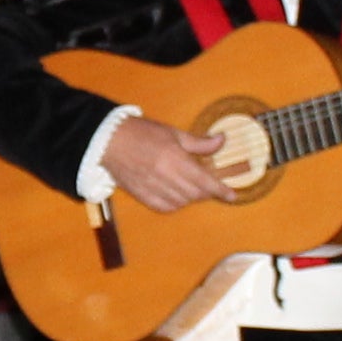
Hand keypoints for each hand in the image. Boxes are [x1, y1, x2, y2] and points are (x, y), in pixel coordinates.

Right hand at [100, 111, 235, 211]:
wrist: (109, 141)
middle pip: (195, 194)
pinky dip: (175, 204)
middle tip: (210, 184)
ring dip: (191, 197)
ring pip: (182, 202)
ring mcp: (153, 188)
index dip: (221, 190)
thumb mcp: (173, 133)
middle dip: (207, 191)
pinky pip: (166, 207)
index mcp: (175, 159)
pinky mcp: (142, 196)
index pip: (205, 181)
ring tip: (190, 186)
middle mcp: (165, 177)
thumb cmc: (141, 133)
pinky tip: (176, 194)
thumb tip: (222, 141)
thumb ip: (199, 143)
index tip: (232, 195)